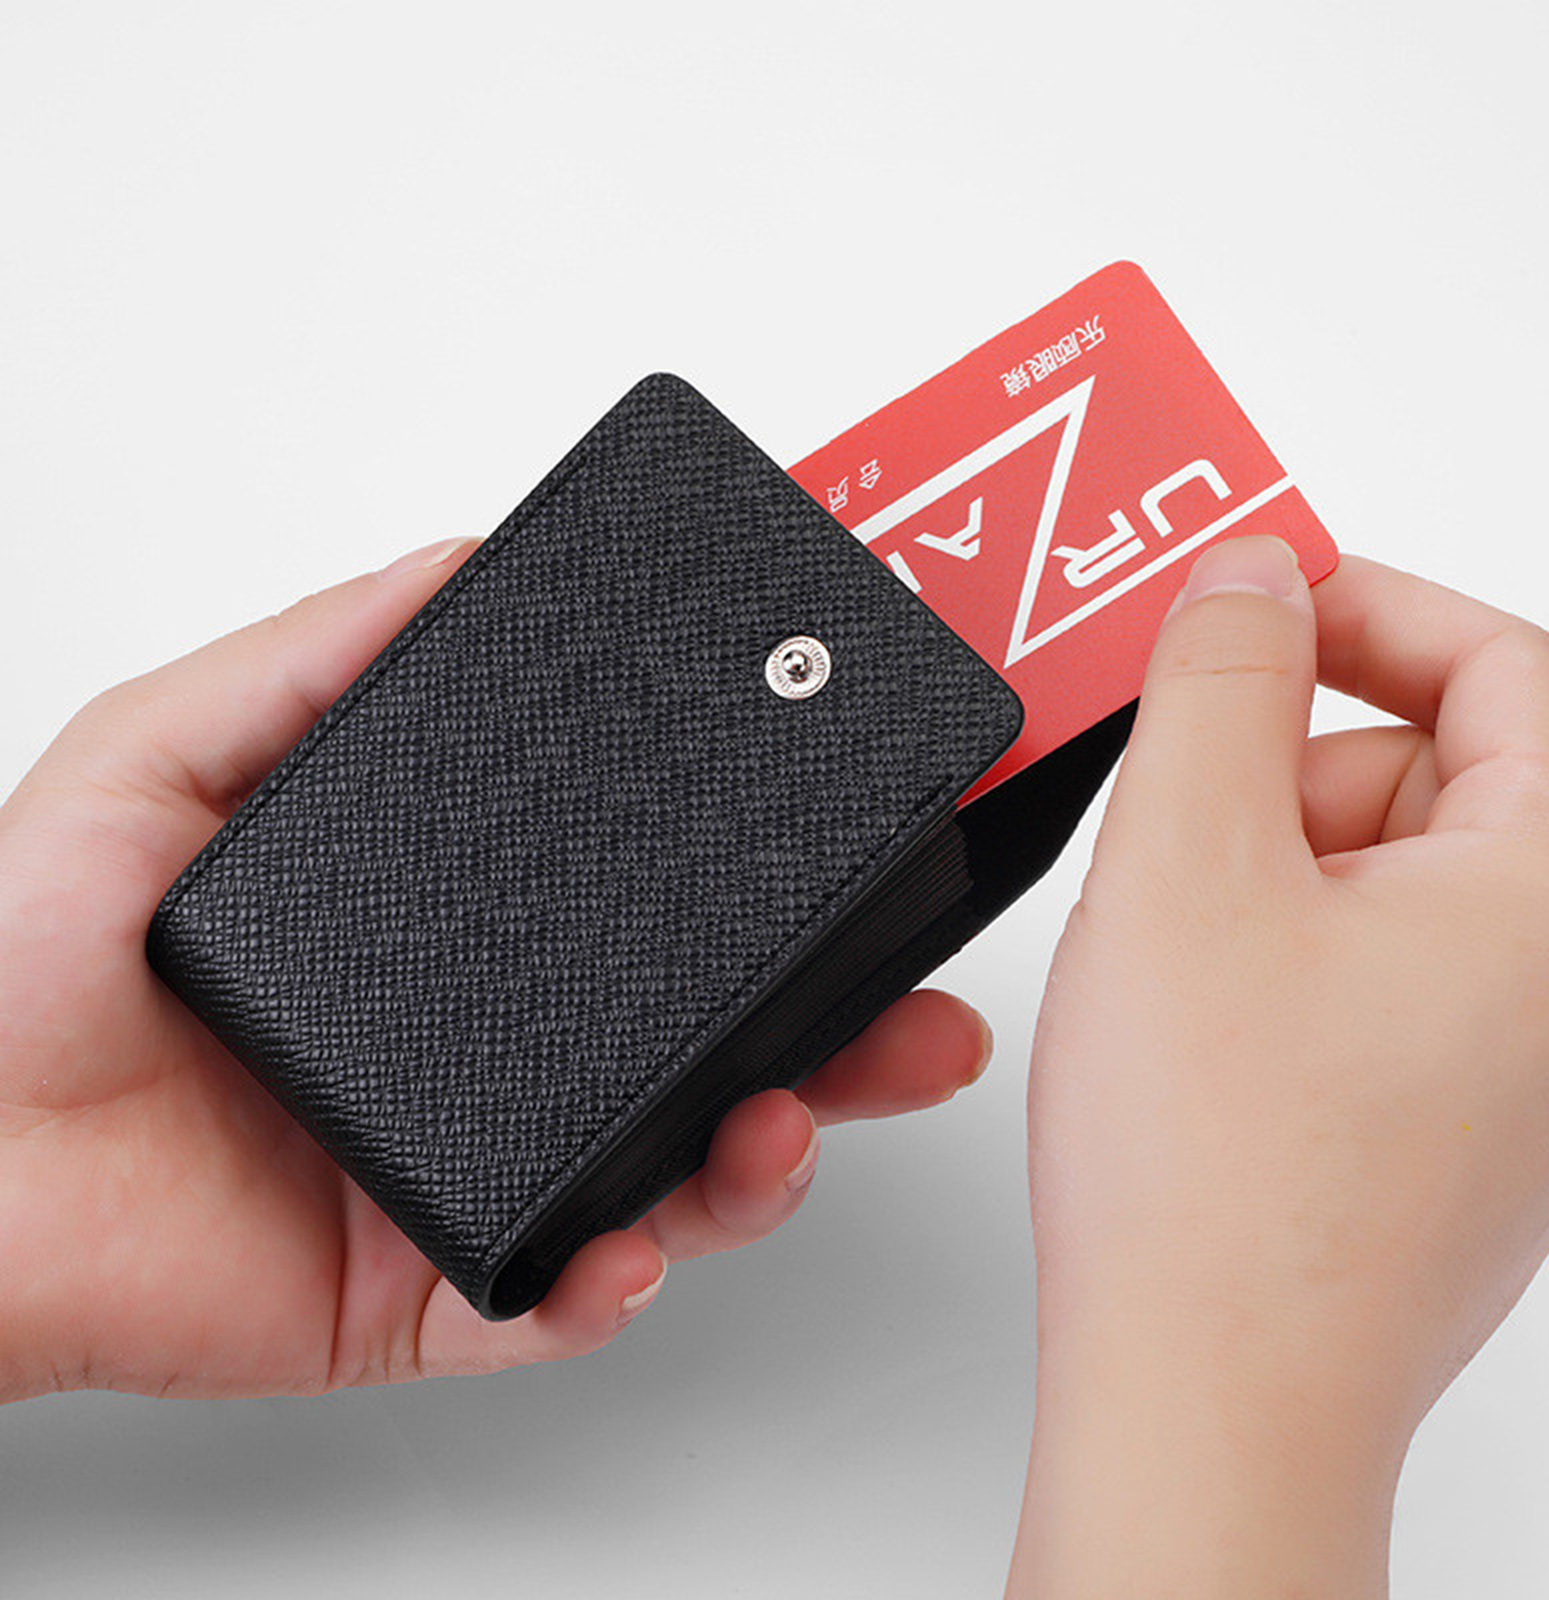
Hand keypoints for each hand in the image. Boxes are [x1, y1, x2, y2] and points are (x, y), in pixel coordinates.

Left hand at [0, 539, 991, 1400]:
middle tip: (914, 1022)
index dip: (760, 904)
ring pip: (666, 1184)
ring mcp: (473, 1175)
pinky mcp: (427, 1290)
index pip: (647, 918)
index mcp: (463, 942)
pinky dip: (605, 1289)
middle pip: (702, 1057)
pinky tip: (621, 1251)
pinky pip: (551, 1303)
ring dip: (756, 1166)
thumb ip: (318, 662)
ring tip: (780, 1130)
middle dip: (832, 1048)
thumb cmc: (23, 960)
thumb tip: (454, 563)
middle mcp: (492, 1057)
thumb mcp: (170, 756)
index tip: (847, 865)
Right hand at [1009, 538, 1548, 1596]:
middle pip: (1446, 773)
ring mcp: (1516, 1070)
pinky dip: (1282, 949)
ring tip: (1175, 948)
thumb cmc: (1215, 1180)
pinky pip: (1376, 970)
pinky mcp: (1447, 1124)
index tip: (1260, 610)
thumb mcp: (1186, 862)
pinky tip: (1199, 1019)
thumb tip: (1253, 574)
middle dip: (1297, 763)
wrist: (1205, 1404)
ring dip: (1276, 864)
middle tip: (1184, 816)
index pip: (1508, 668)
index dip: (1371, 609)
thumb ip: (1222, 678)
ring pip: (1399, 877)